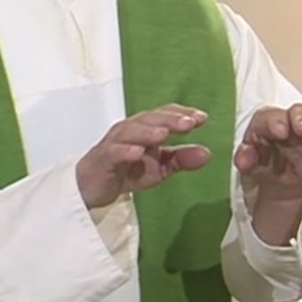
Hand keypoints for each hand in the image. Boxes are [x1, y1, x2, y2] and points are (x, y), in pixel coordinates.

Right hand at [75, 105, 212, 208]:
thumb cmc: (126, 170)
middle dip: (170, 119)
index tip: (202, 118)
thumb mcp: (160, 168)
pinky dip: (125, 150)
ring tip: (164, 134)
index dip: (183, 114)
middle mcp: (131, 131)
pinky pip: (113, 151)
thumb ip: (182, 160)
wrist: (93, 187)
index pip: (166, 115)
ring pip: (130, 131)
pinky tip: (137, 152)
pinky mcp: (102, 158)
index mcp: (146, 129)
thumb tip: (207, 154)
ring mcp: (115, 143)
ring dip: (148, 131)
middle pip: (150, 119)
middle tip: (189, 123)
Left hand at [235, 104, 301, 197]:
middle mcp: (288, 123)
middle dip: (300, 119)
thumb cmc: (263, 167)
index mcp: (266, 124)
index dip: (275, 121)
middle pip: (296, 112)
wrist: (280, 185)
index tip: (280, 132)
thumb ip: (245, 160)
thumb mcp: (249, 166)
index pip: (269, 116)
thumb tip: (245, 158)